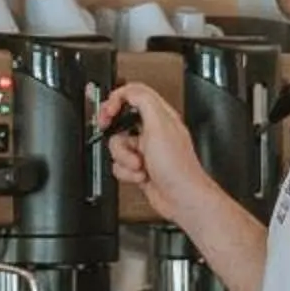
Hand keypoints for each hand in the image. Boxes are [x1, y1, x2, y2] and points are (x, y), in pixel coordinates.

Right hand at [98, 81, 216, 211]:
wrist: (181, 199)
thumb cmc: (177, 167)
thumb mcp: (159, 125)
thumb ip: (143, 101)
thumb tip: (128, 91)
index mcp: (160, 116)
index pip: (134, 94)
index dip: (116, 99)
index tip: (108, 111)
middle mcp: (152, 131)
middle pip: (120, 120)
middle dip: (113, 130)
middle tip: (108, 131)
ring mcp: (145, 151)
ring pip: (117, 145)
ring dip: (123, 158)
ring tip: (138, 164)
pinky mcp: (139, 168)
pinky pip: (120, 165)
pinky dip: (126, 172)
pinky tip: (141, 176)